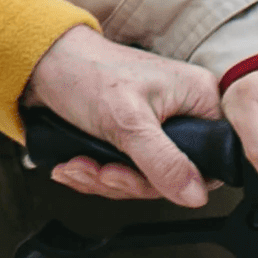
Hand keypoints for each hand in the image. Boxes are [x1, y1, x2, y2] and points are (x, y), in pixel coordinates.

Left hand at [20, 24, 224, 208]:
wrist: (43, 63)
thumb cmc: (86, 71)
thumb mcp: (127, 120)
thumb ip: (163, 161)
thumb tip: (196, 195)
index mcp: (198, 97)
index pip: (214, 157)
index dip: (179, 179)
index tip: (142, 179)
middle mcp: (183, 111)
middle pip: (174, 175)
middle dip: (128, 181)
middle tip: (103, 172)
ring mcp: (158, 126)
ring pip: (145, 178)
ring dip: (106, 180)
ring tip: (80, 166)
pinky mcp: (134, 136)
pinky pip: (126, 172)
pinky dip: (97, 175)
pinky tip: (76, 165)